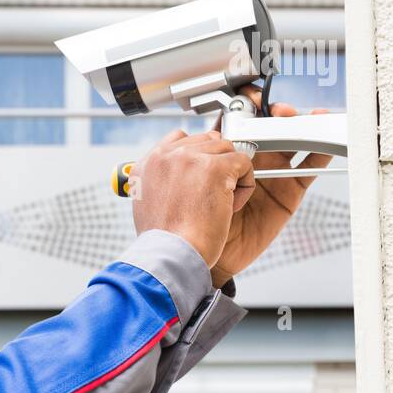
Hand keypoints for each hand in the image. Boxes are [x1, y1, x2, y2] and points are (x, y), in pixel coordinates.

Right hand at [131, 126, 254, 268]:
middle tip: (211, 195)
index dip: (197, 158)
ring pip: (227, 150)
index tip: (201, 180)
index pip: (180, 138)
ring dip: (230, 175)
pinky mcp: (215, 167)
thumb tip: (180, 174)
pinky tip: (230, 205)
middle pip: (207, 141)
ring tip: (219, 203)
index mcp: (148, 162)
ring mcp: (190, 158)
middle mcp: (166, 155)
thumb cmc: (163, 240)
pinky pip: (243, 162)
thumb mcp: (147, 203)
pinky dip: (245, 186)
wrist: (171, 254)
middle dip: (216, 165)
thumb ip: (160, 180)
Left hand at [207, 86, 332, 285]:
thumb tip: (207, 130)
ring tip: (305, 117)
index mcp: (222, 155)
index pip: (239, 122)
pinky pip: (307, 170)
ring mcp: (269, 176)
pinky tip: (328, 141)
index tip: (250, 97)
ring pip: (291, 143)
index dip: (247, 107)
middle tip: (276, 111)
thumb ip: (203, 157)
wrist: (199, 254)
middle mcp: (247, 162)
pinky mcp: (287, 193)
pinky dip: (320, 154)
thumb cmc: (191, 220)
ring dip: (301, 127)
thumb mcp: (191, 180)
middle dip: (275, 113)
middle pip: (268, 128)